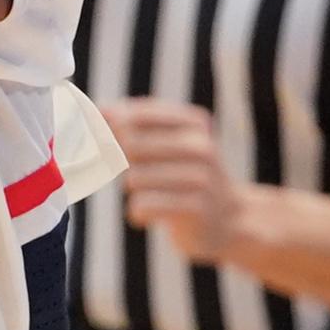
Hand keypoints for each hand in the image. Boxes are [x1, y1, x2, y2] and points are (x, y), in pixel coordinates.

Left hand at [102, 98, 246, 262]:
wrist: (229, 221)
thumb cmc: (186, 176)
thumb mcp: (169, 143)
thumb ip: (135, 125)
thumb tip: (100, 109)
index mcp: (194, 122)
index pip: (136, 115)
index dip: (111, 128)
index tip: (107, 141)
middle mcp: (201, 146)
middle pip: (131, 145)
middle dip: (120, 161)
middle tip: (132, 172)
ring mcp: (201, 178)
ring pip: (134, 178)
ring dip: (132, 190)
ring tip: (149, 194)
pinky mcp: (195, 209)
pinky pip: (142, 205)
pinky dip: (137, 212)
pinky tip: (149, 214)